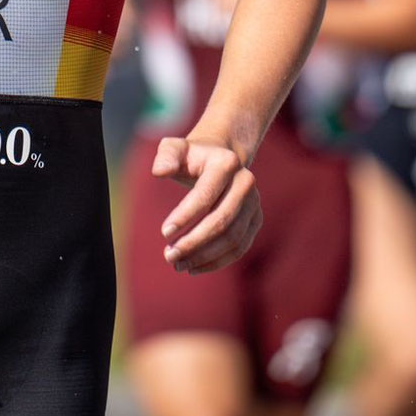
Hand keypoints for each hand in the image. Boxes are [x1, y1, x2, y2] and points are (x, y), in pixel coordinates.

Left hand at [152, 135, 261, 274]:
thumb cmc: (191, 157)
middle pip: (221, 221)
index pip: (205, 195)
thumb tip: (159, 172)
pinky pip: (239, 248)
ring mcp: (254, 203)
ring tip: (178, 264)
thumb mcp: (175, 149)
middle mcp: (245, 183)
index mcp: (226, 163)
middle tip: (169, 256)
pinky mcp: (256, 221)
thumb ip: (165, 157)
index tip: (164, 233)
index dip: (185, 216)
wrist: (220, 160)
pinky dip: (217, 261)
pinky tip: (194, 267)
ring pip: (232, 239)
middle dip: (194, 242)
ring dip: (204, 256)